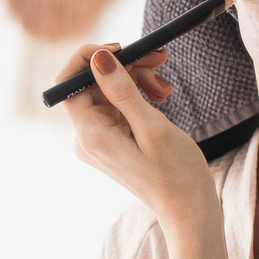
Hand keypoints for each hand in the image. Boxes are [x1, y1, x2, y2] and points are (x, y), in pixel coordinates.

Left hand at [58, 43, 228, 258]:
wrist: (190, 211)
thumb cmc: (176, 174)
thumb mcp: (152, 126)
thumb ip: (121, 90)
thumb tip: (97, 58)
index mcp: (90, 135)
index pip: (68, 83)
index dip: (89, 58)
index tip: (122, 47)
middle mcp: (87, 138)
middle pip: (92, 84)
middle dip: (124, 66)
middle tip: (160, 59)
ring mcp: (99, 140)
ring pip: (109, 92)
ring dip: (136, 80)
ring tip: (166, 88)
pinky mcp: (114, 141)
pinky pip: (119, 107)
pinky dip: (139, 96)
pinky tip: (162, 97)